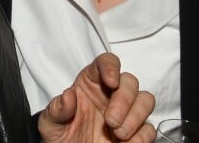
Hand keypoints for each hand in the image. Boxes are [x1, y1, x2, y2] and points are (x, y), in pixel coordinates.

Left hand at [37, 53, 155, 141]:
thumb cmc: (61, 135)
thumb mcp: (50, 122)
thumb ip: (57, 108)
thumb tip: (68, 96)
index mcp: (91, 83)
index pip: (106, 62)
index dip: (111, 66)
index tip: (111, 81)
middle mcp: (110, 94)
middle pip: (130, 81)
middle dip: (123, 100)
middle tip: (111, 120)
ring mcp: (125, 113)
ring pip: (145, 100)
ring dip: (135, 116)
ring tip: (118, 133)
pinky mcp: (135, 133)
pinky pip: (149, 129)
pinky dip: (141, 137)